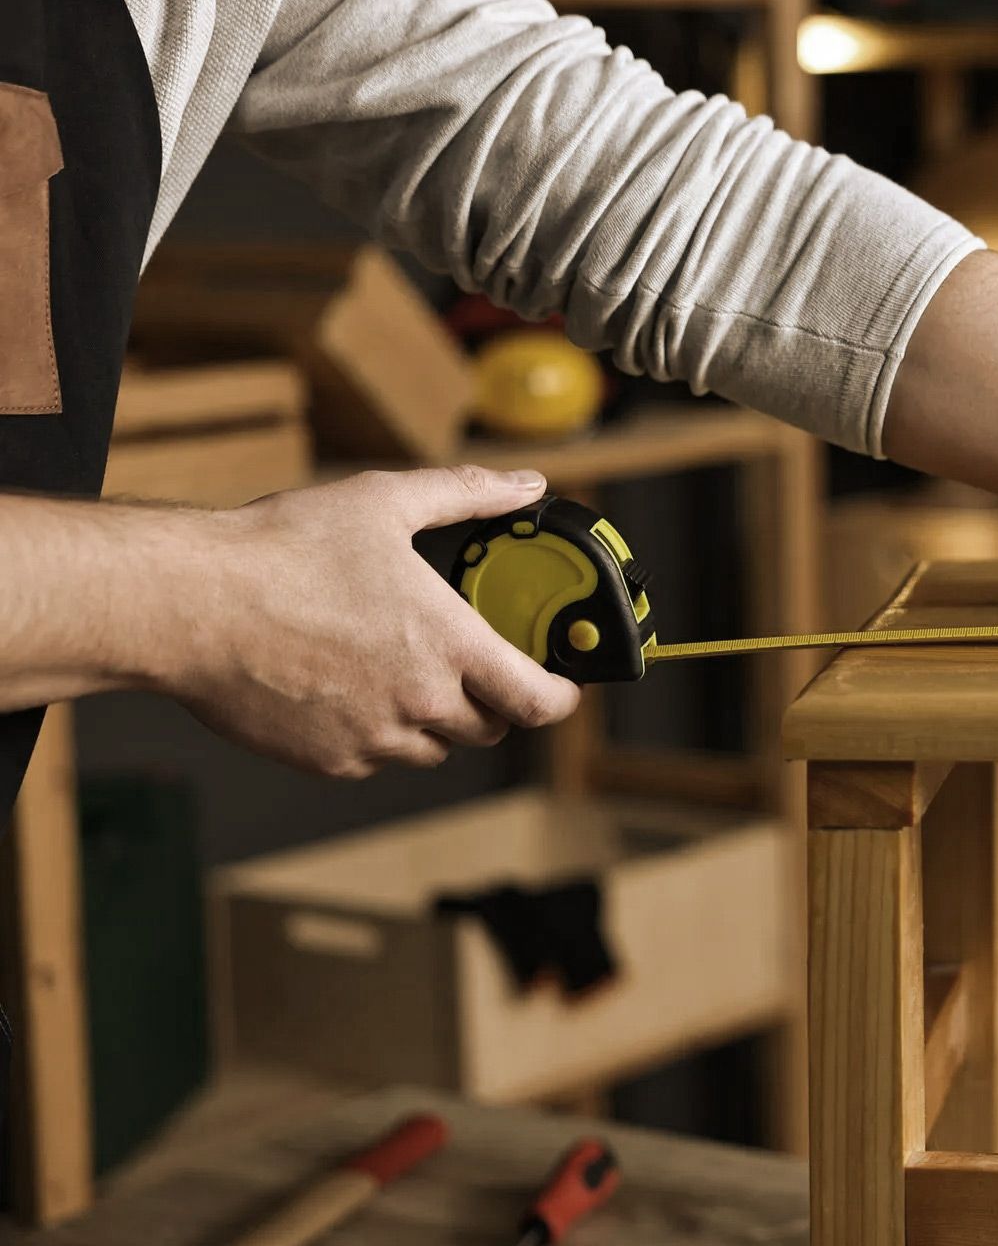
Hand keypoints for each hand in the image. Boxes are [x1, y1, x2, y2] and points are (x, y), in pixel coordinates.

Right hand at [158, 466, 580, 776]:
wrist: (190, 605)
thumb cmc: (281, 551)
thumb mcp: (385, 502)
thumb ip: (467, 495)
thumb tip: (526, 486)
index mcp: (449, 646)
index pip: (539, 702)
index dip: (561, 697)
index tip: (561, 685)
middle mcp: (421, 702)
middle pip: (489, 727)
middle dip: (492, 700)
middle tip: (472, 664)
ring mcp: (375, 738)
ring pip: (433, 747)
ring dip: (434, 718)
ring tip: (400, 668)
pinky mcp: (330, 759)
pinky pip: (377, 756)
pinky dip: (377, 731)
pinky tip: (347, 686)